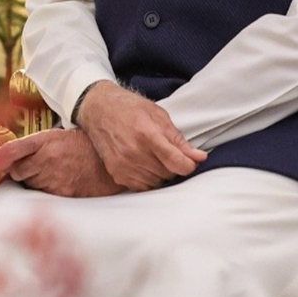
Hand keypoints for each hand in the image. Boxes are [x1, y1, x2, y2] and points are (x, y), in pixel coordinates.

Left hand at [0, 130, 123, 196]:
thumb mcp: (58, 137)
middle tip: (44, 166)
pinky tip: (64, 182)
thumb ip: (34, 148)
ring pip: (30, 186)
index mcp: (45, 140)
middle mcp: (47, 159)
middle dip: (24, 172)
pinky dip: (49, 193)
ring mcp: (55, 178)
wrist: (112, 160)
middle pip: (18, 172)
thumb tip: (11, 164)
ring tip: (58, 173)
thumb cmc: (84, 147)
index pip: (12, 150)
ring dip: (37, 182)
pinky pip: (45, 196)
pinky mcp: (64, 194)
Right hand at [75, 81, 205, 190]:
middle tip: (169, 154)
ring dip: (161, 173)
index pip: (176, 162)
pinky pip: (142, 187)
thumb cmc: (130, 109)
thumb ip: (179, 140)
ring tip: (154, 157)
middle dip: (174, 166)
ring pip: (157, 182)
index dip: (189, 165)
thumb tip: (199, 157)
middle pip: (168, 173)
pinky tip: (145, 165)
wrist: (98, 110)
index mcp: (147, 134)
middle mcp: (134, 152)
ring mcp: (123, 164)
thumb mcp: (159, 116)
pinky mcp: (116, 172)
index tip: (190, 161)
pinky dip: (148, 179)